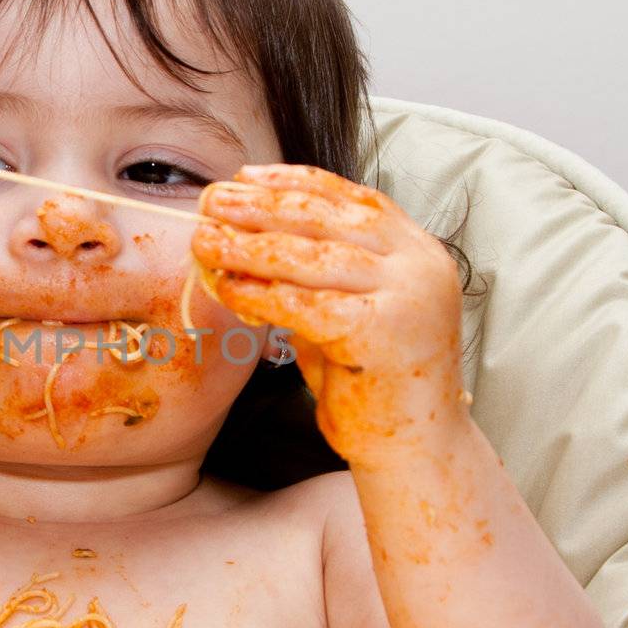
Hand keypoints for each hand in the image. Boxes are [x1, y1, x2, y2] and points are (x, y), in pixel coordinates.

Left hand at [191, 164, 467, 467]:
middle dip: (263, 207)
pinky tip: (228, 287)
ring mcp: (411, 296)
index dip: (295, 183)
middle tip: (211, 200)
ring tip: (205, 240)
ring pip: (314, 257)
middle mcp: (422, 265)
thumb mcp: (342, 312)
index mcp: (418, 250)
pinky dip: (261, 293)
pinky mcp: (386, 333)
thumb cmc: (370, 384)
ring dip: (250, 245)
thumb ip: (310, 274)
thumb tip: (241, 237)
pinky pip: (307, 304)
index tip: (245, 177)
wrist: (414, 450)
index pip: (353, 198)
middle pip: (329, 218)